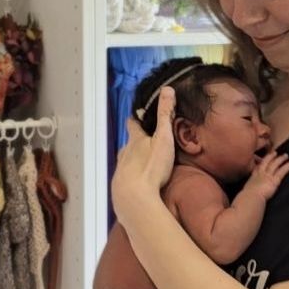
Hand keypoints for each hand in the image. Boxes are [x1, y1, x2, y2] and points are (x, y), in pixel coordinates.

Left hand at [111, 87, 175, 225]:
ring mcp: (121, 171)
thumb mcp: (163, 139)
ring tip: (142, 164)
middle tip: (145, 141)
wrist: (134, 198)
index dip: (135, 118)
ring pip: (125, 162)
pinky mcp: (120, 188)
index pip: (133, 124)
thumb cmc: (150, 168)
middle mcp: (124, 154)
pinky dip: (131, 179)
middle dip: (135, 142)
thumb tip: (167, 90)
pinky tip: (137, 185)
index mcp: (135, 140)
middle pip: (128, 144)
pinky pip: (126, 180)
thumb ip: (165, 115)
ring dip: (132, 161)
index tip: (137, 115)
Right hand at [244, 151, 288, 200]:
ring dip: (280, 159)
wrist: (251, 198)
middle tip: (275, 153)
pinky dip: (288, 166)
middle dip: (270, 157)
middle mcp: (260, 175)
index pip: (256, 168)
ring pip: (275, 165)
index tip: (262, 159)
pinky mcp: (274, 180)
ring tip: (286, 155)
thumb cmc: (247, 198)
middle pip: (266, 163)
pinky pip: (282, 171)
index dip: (259, 163)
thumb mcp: (245, 193)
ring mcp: (267, 176)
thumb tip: (244, 197)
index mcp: (252, 179)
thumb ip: (247, 193)